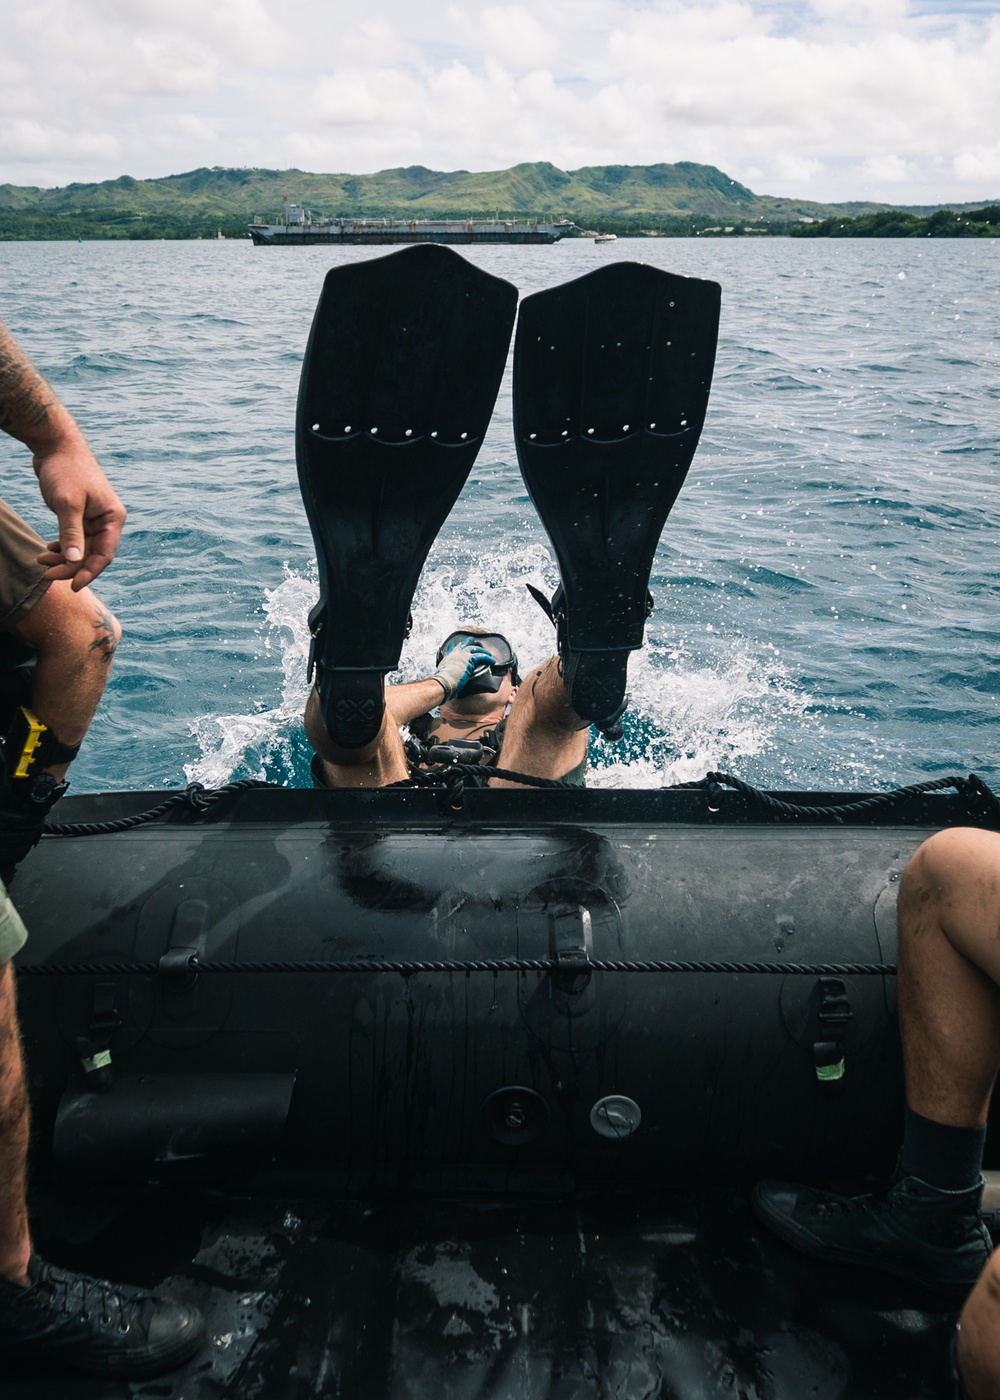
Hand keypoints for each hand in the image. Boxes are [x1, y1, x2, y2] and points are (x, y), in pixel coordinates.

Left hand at [33, 435, 125, 589]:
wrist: (55, 445)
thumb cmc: (65, 470)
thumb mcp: (68, 503)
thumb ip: (71, 533)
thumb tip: (74, 561)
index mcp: (113, 518)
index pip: (104, 554)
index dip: (89, 573)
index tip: (72, 587)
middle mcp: (107, 520)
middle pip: (92, 555)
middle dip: (70, 567)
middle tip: (47, 574)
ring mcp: (93, 518)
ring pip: (81, 548)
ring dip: (63, 558)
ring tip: (40, 561)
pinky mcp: (80, 515)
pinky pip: (73, 538)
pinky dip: (61, 547)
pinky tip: (47, 550)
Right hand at [432, 642, 495, 699]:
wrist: (443, 682)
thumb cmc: (442, 682)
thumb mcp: (442, 675)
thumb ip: (447, 674)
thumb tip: (450, 680)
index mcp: (448, 658)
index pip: (452, 649)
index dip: (455, 646)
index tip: (456, 644)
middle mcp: (454, 654)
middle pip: (463, 645)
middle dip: (468, 642)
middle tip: (472, 640)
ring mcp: (462, 656)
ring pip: (474, 649)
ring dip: (482, 651)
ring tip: (488, 653)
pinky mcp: (469, 660)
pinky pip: (481, 657)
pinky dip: (487, 658)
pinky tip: (492, 661)